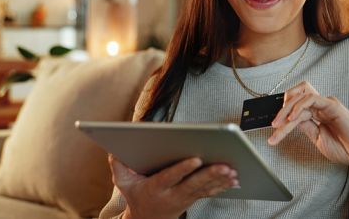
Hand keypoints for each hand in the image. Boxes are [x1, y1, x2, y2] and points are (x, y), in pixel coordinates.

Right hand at [109, 155, 238, 218]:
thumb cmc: (137, 195)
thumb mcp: (123, 183)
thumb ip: (119, 167)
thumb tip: (114, 151)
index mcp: (156, 188)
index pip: (170, 177)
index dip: (182, 169)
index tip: (195, 159)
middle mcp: (173, 194)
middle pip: (193, 184)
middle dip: (209, 175)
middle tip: (224, 167)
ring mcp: (186, 198)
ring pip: (205, 189)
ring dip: (220, 181)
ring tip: (233, 171)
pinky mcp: (194, 198)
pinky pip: (210, 192)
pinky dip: (222, 186)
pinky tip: (234, 179)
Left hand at [269, 81, 348, 165]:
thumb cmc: (345, 148)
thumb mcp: (317, 138)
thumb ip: (306, 127)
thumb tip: (290, 121)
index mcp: (318, 113)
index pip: (295, 107)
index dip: (283, 114)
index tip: (274, 128)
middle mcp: (321, 106)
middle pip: (296, 98)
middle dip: (281, 110)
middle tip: (273, 125)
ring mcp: (326, 104)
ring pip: (300, 98)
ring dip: (286, 110)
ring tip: (278, 125)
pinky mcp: (332, 105)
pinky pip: (311, 99)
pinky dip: (299, 106)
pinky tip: (292, 118)